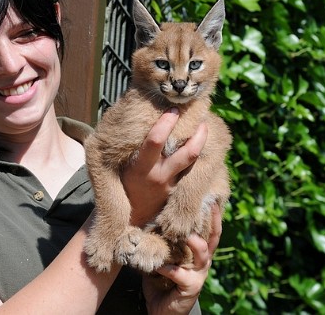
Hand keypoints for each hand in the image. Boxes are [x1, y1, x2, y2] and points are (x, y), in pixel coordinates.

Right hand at [122, 108, 207, 226]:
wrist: (130, 214)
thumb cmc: (122, 180)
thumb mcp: (120, 164)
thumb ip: (130, 143)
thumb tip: (135, 112)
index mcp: (141, 167)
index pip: (155, 141)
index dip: (166, 123)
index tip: (173, 109)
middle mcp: (159, 176)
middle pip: (186, 152)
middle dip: (196, 132)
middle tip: (198, 114)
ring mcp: (171, 184)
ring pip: (193, 160)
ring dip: (201, 140)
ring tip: (204, 125)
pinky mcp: (178, 189)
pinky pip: (192, 169)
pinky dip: (197, 153)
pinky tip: (199, 141)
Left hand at [142, 204, 222, 314]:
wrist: (162, 312)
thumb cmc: (162, 280)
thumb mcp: (165, 257)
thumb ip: (164, 241)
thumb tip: (151, 216)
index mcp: (200, 253)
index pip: (210, 230)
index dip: (214, 214)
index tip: (211, 197)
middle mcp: (203, 262)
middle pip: (212, 238)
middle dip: (211, 221)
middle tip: (204, 205)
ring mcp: (199, 275)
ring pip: (202, 254)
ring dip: (194, 242)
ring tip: (185, 234)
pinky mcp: (190, 288)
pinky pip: (180, 274)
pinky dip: (169, 268)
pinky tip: (159, 265)